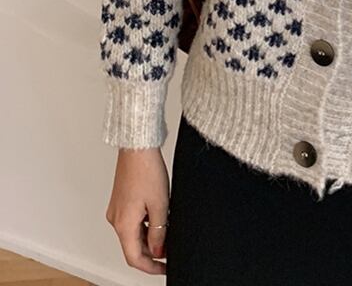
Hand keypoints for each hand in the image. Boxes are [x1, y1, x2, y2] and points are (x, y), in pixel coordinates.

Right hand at [105, 147, 169, 273]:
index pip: (135, 258)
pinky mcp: (121, 201)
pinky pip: (132, 220)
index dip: (151, 267)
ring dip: (150, 236)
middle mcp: (116, 219)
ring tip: (168, 229)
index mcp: (123, 224)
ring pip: (133, 233)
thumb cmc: (147, 170)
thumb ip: (160, 231)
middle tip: (171, 249)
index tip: (165, 269)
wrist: (137, 147)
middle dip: (152, 251)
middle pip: (133, 246)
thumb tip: (159, 250)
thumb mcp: (161, 204)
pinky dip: (145, 224)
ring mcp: (117, 210)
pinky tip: (159, 216)